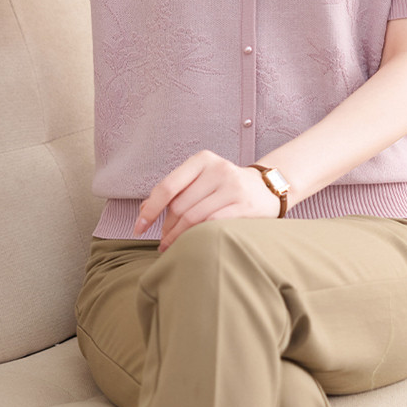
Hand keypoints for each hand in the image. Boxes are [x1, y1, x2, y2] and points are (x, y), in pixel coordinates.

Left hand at [134, 150, 279, 251]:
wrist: (267, 188)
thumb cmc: (225, 187)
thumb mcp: (202, 179)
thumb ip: (175, 191)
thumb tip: (143, 210)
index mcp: (202, 159)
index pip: (168, 185)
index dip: (150, 209)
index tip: (139, 226)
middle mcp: (218, 169)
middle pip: (179, 206)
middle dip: (165, 228)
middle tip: (161, 241)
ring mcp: (232, 187)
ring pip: (193, 218)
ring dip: (177, 237)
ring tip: (171, 246)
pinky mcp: (244, 206)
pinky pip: (212, 225)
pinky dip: (196, 237)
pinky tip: (190, 244)